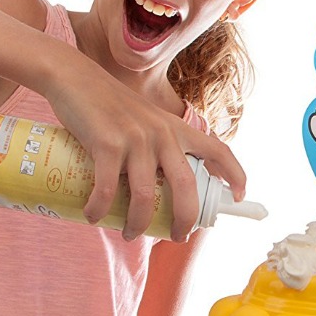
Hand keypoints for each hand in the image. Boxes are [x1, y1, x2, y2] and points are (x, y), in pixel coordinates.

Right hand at [47, 81, 244, 241]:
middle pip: (185, 187)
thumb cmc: (108, 104)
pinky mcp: (106, 144)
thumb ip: (157, 144)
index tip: (240, 196)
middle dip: (185, 219)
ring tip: (130, 234)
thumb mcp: (145, 119)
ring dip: (137, 223)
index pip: (218, 150)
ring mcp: (135, 139)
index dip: (235, 175)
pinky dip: (99, 209)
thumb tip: (158, 186)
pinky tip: (92, 216)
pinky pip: (107, 189)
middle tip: (178, 237)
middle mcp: (162, 134)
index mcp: (176, 128)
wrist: (74, 77)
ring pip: (143, 197)